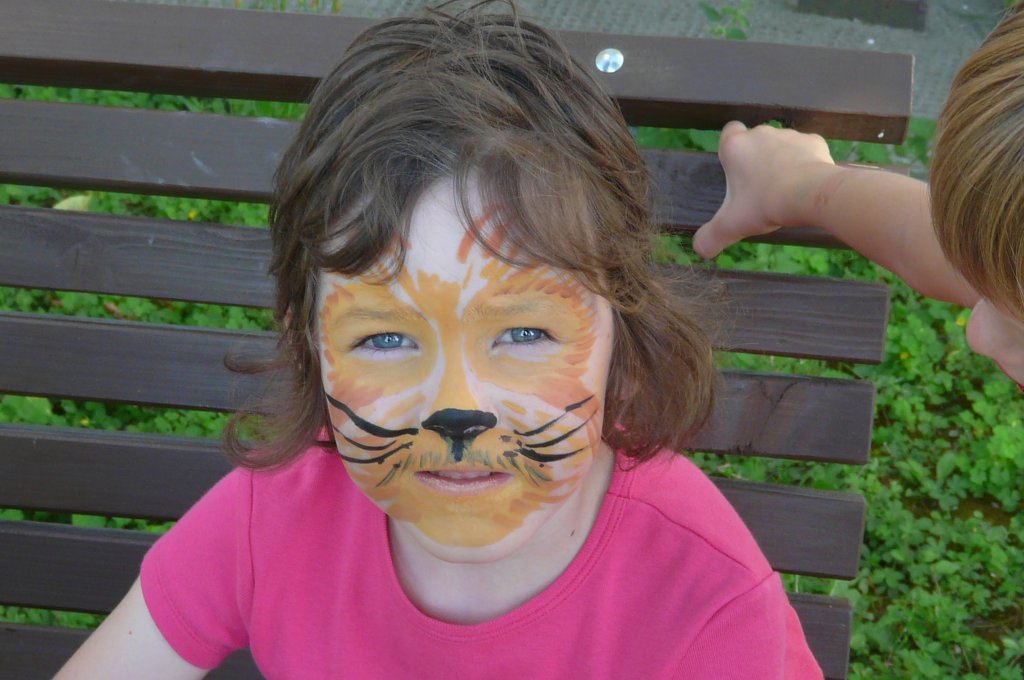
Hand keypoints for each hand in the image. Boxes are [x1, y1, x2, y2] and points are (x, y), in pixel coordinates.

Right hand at [692, 121, 836, 258]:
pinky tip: (806, 183)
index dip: (731, 149)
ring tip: (785, 189)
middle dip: (757, 159)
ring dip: (781, 161)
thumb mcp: (731, 226)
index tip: (736, 170)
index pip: (728, 132)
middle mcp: (761, 133)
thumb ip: (710, 237)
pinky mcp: (814, 141)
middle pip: (755, 141)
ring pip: (781, 145)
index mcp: (736, 147)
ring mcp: (789, 135)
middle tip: (759, 189)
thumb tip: (699, 249)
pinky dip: (805, 163)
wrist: (811, 195)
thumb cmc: (764, 204)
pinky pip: (806, 150)